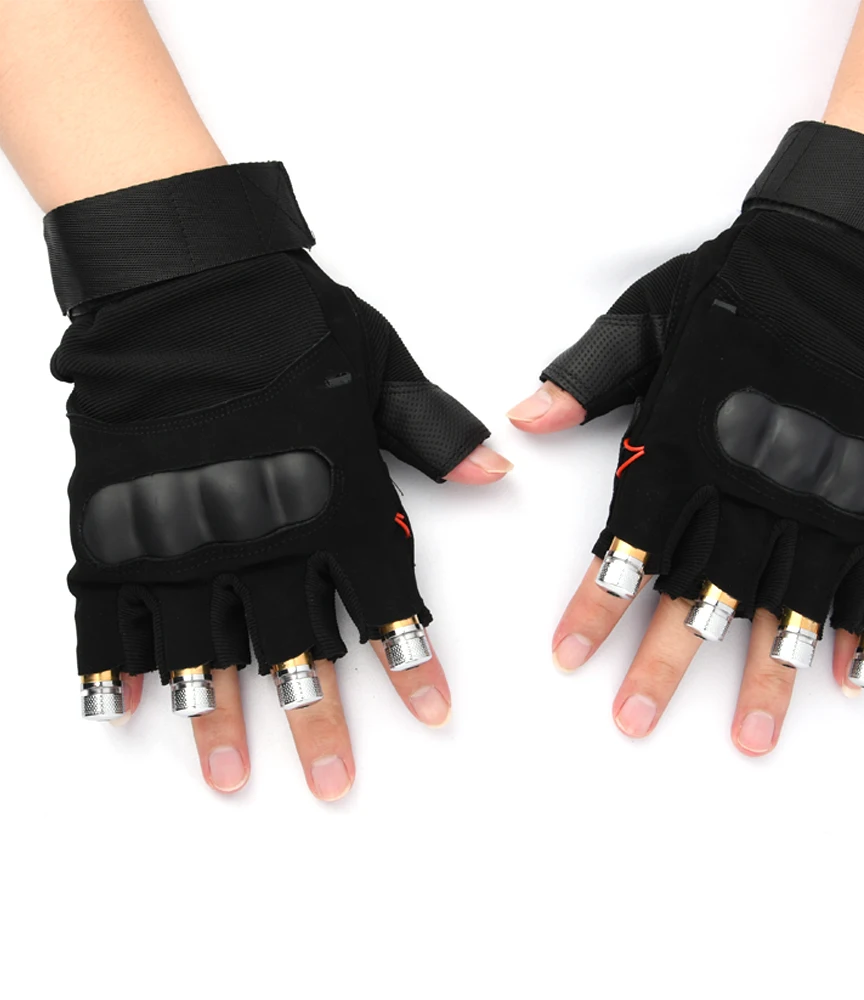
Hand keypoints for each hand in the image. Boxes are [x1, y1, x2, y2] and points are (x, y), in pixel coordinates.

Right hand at [50, 162, 510, 795]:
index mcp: (334, 501)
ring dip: (215, 719)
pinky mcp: (117, 523)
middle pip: (296, 651)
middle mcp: (264, 535)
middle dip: (318, 721)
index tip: (433, 713)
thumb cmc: (289, 321)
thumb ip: (435, 434)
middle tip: (332, 783)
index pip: (384, 602)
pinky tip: (117, 712)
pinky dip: (110, 665)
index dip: (412, 662)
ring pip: (203, 651)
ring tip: (227, 777)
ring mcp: (184, 535)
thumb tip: (498, 471)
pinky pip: (108, 612)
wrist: (186, 282)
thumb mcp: (380, 370)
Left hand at [509, 122, 863, 754]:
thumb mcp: (648, 319)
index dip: (597, 604)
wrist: (846, 258)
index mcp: (686, 446)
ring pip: (790, 602)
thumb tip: (523, 420)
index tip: (569, 659)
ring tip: (750, 737)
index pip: (630, 543)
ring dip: (768, 674)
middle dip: (666, 662)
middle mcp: (751, 484)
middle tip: (637, 721)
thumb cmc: (740, 289)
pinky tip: (854, 680)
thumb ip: (588, 377)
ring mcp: (825, 495)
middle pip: (702, 592)